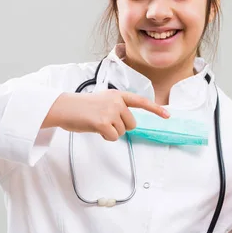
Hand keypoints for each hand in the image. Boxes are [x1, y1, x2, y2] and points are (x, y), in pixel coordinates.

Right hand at [44, 90, 169, 140]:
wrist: (64, 107)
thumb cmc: (82, 107)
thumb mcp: (103, 100)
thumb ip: (117, 107)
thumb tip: (127, 123)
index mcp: (117, 95)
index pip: (140, 101)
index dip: (155, 109)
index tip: (167, 115)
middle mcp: (116, 101)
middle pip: (132, 124)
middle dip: (121, 127)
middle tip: (104, 121)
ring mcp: (110, 111)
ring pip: (122, 132)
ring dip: (111, 132)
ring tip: (97, 123)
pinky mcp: (103, 123)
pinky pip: (113, 137)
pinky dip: (105, 137)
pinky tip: (95, 129)